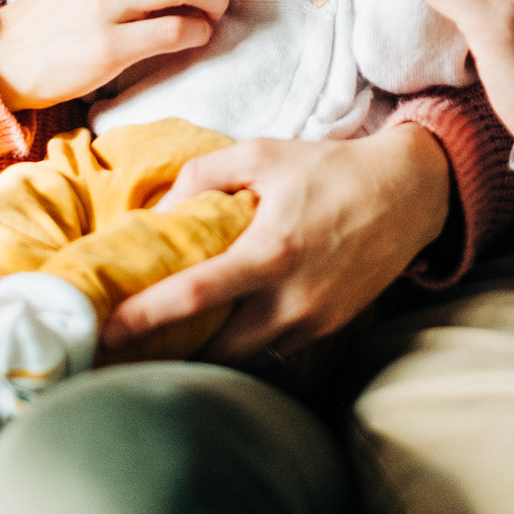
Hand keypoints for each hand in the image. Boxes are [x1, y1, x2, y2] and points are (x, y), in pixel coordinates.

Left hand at [103, 123, 450, 360]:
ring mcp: (313, 323)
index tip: (105, 330)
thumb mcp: (262, 153)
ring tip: (164, 346)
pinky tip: (218, 332)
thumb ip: (204, 175)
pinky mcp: (328, 332)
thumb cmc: (329, 169)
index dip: (145, 317)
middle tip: (126, 351)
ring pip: (245, 360)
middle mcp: (293, 300)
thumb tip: (159, 212)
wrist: (408, 194)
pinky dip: (242, 348)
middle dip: (170, 356)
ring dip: (205, 357)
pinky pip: (272, 353)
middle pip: (216, 351)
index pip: (196, 295)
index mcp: (272, 251)